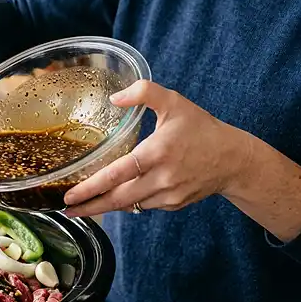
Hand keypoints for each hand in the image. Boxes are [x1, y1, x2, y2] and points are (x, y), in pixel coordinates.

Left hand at [63, 80, 252, 216]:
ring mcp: (168, 195)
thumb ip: (144, 92)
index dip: (91, 187)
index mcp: (158, 152)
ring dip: (105, 206)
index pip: (117, 174)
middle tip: (65, 209)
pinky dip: (127, 202)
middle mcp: (162, 178)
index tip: (70, 195)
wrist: (234, 160)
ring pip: (129, 205)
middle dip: (89, 206)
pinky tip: (113, 198)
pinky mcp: (173, 205)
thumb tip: (114, 97)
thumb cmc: (201, 129)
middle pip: (117, 198)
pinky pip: (143, 205)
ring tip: (82, 207)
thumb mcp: (174, 102)